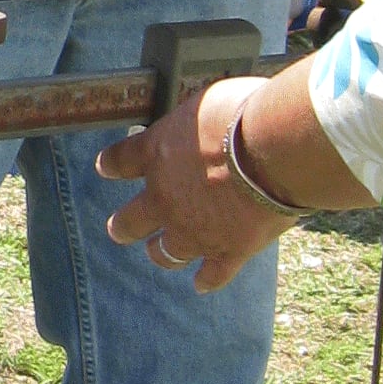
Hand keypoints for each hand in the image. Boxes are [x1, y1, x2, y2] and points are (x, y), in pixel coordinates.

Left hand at [98, 78, 282, 290]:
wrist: (277, 151)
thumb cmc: (246, 113)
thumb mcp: (208, 99)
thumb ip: (196, 119)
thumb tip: (203, 116)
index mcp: (157, 153)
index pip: (120, 160)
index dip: (112, 165)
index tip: (105, 167)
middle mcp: (166, 198)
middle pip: (130, 221)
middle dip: (123, 225)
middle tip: (119, 228)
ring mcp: (195, 230)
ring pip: (166, 253)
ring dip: (161, 254)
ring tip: (160, 253)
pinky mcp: (229, 251)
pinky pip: (213, 274)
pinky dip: (208, 279)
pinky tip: (202, 284)